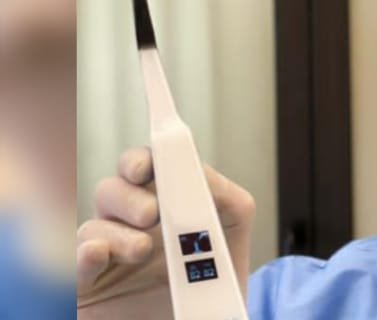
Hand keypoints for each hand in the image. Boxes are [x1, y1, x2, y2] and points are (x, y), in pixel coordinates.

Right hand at [76, 147, 255, 318]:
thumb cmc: (218, 283)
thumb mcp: (233, 236)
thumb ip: (227, 199)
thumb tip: (202, 176)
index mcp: (162, 205)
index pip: (143, 169)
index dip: (142, 160)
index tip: (146, 164)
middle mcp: (128, 225)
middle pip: (111, 191)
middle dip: (129, 195)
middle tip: (151, 213)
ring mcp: (106, 256)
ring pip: (92, 227)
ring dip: (117, 233)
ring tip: (142, 249)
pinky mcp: (88, 288)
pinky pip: (71, 266)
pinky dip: (81, 256)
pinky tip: (96, 253)